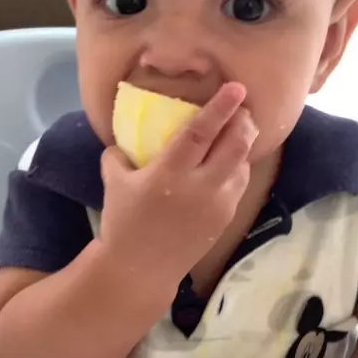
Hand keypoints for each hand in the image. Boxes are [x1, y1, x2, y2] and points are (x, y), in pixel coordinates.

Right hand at [99, 82, 257, 285]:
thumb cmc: (123, 224)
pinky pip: (239, 184)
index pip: (201, 132)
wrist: (140, 270)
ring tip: (240, 130)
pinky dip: (239, 167)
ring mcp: (217, 204)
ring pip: (242, 164)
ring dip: (244, 143)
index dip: (220, 107)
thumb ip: (117, 156)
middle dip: (243, 121)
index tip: (236, 88)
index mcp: (170, 173)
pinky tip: (231, 161)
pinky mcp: (224, 218)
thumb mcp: (113, 184)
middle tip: (242, 108)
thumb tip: (122, 140)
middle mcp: (200, 187)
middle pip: (234, 144)